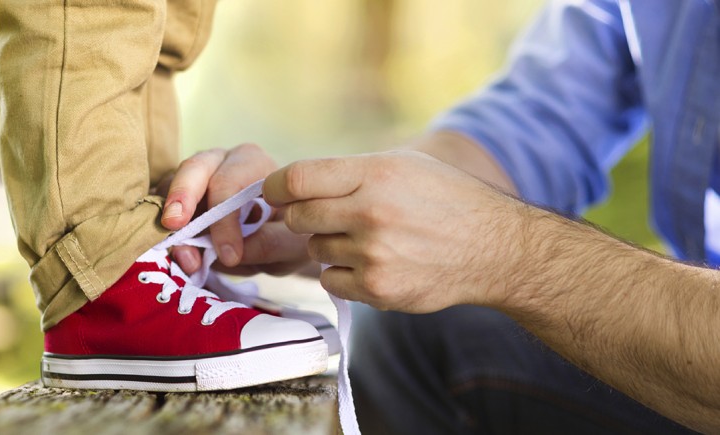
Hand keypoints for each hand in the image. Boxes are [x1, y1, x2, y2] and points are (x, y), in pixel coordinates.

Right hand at [159, 144, 312, 275]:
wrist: (281, 235)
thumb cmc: (289, 232)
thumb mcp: (293, 243)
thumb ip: (270, 245)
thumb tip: (229, 254)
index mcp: (254, 163)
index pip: (231, 183)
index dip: (224, 221)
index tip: (230, 257)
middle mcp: (222, 161)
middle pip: (194, 168)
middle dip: (182, 197)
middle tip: (174, 227)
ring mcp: (196, 177)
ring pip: (172, 187)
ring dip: (172, 223)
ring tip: (182, 257)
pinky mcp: (179, 196)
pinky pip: (162, 206)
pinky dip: (163, 229)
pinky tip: (175, 252)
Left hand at [262, 150, 525, 312]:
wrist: (494, 249)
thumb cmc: (445, 200)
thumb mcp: (403, 165)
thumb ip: (348, 172)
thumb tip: (289, 185)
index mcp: (375, 173)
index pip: (296, 179)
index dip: (275, 187)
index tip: (274, 193)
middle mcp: (371, 212)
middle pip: (297, 217)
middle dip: (303, 216)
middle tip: (328, 217)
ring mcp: (374, 254)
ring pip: (314, 249)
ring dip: (330, 245)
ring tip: (368, 240)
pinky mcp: (378, 289)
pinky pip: (330, 280)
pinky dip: (343, 274)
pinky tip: (373, 263)